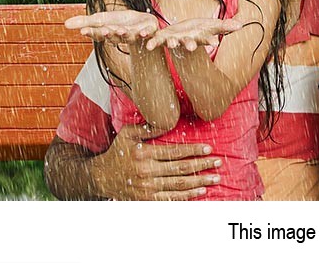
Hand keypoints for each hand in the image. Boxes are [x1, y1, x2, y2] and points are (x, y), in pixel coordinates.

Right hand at [65, 10, 157, 45]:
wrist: (144, 25)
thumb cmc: (122, 23)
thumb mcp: (102, 20)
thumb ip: (86, 22)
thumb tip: (65, 24)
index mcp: (110, 33)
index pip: (98, 34)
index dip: (92, 33)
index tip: (83, 31)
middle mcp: (122, 36)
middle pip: (114, 36)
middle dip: (108, 34)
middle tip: (103, 30)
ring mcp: (137, 34)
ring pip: (130, 36)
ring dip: (125, 34)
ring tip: (121, 30)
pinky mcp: (150, 30)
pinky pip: (149, 33)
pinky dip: (146, 34)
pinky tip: (144, 33)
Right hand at [91, 124, 222, 200]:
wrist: (100, 178)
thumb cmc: (118, 152)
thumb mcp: (128, 134)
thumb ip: (148, 127)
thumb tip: (168, 119)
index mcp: (144, 154)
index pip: (175, 152)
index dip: (193, 150)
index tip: (208, 148)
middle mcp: (147, 172)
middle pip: (181, 169)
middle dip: (202, 165)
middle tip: (218, 163)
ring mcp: (147, 188)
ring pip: (179, 185)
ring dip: (199, 181)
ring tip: (215, 178)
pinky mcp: (146, 200)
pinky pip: (171, 198)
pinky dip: (187, 196)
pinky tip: (200, 191)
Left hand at [145, 17, 242, 51]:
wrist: (182, 35)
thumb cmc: (199, 30)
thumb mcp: (213, 26)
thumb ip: (225, 26)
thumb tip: (241, 25)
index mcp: (199, 38)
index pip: (207, 39)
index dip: (210, 41)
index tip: (214, 43)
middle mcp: (187, 41)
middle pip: (189, 43)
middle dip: (189, 45)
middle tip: (191, 48)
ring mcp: (174, 40)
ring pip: (172, 43)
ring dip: (170, 44)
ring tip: (170, 45)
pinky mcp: (161, 38)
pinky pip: (156, 40)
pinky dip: (152, 42)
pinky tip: (148, 45)